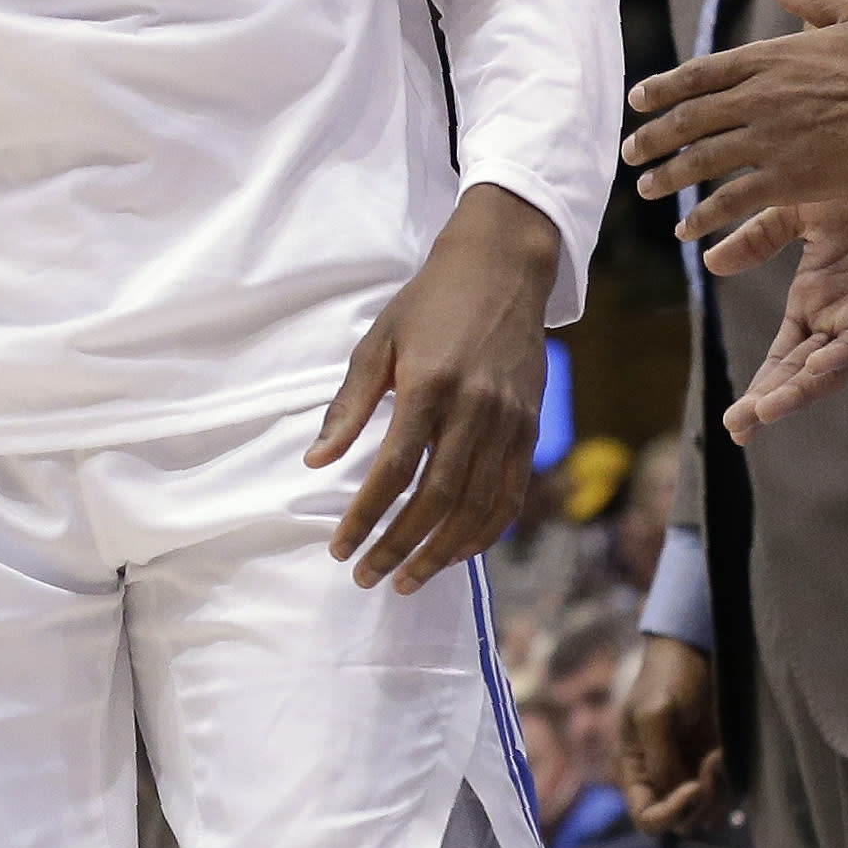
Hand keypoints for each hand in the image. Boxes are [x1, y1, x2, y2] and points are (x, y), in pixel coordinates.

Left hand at [313, 186, 561, 591]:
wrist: (503, 268)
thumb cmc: (429, 304)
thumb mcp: (378, 343)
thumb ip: (349, 406)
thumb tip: (316, 463)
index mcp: (430, 387)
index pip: (394, 470)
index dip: (366, 516)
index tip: (340, 547)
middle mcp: (475, 410)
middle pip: (437, 500)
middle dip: (399, 546)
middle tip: (368, 577)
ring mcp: (510, 422)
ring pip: (478, 506)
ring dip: (441, 552)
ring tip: (409, 579)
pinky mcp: (532, 427)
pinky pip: (511, 494)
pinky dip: (485, 531)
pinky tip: (457, 552)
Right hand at [618, 636, 729, 834]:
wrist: (695, 653)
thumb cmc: (666, 678)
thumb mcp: (654, 714)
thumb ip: (660, 759)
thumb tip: (677, 791)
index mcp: (636, 770)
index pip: (646, 818)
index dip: (668, 814)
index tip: (692, 787)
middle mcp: (661, 778)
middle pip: (680, 823)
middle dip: (700, 802)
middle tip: (711, 765)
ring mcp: (690, 774)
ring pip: (708, 813)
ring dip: (719, 792)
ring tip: (720, 754)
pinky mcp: (714, 766)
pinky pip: (727, 794)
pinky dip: (731, 781)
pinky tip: (726, 750)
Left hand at [628, 0, 847, 243]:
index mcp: (768, 58)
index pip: (698, 74)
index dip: (663, 89)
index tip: (638, 101)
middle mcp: (756, 96)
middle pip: (687, 119)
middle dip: (653, 137)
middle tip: (631, 152)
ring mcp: (767, 138)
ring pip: (699, 160)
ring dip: (667, 176)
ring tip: (646, 189)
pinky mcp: (786, 176)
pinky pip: (730, 198)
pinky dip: (702, 214)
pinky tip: (686, 227)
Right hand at [717, 155, 847, 432]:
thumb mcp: (796, 211)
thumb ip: (758, 240)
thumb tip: (711, 262)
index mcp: (818, 298)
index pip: (783, 355)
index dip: (759, 385)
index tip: (731, 419)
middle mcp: (845, 313)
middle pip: (803, 371)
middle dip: (772, 400)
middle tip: (739, 428)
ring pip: (835, 363)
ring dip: (803, 388)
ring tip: (768, 410)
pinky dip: (844, 352)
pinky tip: (817, 366)